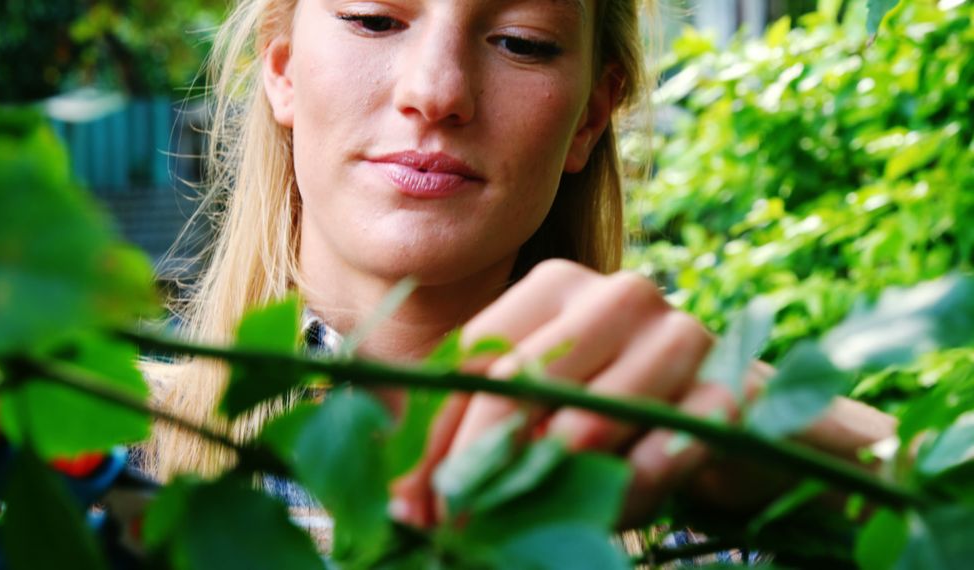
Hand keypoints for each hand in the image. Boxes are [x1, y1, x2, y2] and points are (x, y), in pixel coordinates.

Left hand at [389, 259, 896, 527]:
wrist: (725, 416)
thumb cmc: (611, 411)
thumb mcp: (537, 410)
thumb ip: (474, 431)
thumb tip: (401, 501)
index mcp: (555, 285)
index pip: (475, 354)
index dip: (436, 433)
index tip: (409, 505)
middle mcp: (617, 294)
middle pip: (521, 382)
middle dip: (478, 465)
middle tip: (453, 530)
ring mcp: (679, 334)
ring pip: (588, 421)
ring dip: (547, 489)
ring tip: (527, 529)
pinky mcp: (730, 387)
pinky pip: (661, 453)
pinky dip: (629, 492)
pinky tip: (612, 514)